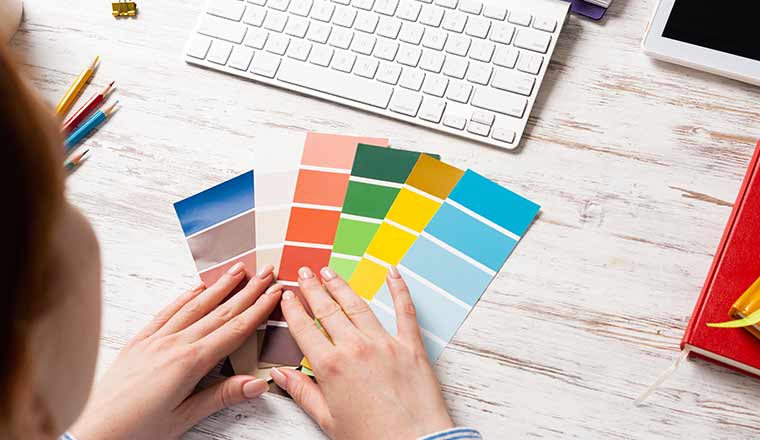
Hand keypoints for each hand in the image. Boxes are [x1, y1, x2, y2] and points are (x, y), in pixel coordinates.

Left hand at [70, 262, 282, 439]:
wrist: (92, 431)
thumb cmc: (137, 430)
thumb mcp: (184, 417)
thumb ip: (222, 396)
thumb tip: (258, 383)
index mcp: (190, 363)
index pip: (235, 329)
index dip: (258, 309)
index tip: (275, 292)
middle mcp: (174, 344)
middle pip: (220, 311)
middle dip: (247, 290)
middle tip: (266, 271)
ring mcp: (156, 339)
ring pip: (195, 305)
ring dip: (220, 286)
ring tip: (238, 269)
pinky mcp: (139, 341)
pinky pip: (167, 312)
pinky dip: (185, 297)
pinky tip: (197, 287)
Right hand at [270, 266, 453, 439]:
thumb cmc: (371, 438)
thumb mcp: (328, 420)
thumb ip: (302, 393)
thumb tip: (279, 375)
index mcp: (330, 367)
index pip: (305, 329)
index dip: (293, 309)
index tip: (287, 295)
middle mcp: (355, 348)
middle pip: (328, 310)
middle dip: (313, 289)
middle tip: (304, 271)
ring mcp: (384, 343)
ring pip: (357, 306)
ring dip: (341, 286)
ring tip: (330, 272)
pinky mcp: (410, 345)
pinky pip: (404, 310)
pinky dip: (398, 289)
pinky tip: (391, 272)